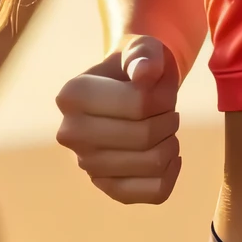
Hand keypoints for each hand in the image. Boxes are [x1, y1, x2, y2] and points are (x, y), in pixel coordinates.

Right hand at [54, 36, 181, 202]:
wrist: (129, 89)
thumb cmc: (136, 66)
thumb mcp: (141, 49)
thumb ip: (144, 55)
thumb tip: (144, 73)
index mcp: (72, 95)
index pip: (139, 104)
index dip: (164, 96)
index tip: (161, 90)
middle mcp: (70, 133)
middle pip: (145, 136)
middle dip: (169, 120)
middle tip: (168, 111)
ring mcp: (86, 164)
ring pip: (152, 164)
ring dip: (171, 144)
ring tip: (165, 129)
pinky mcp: (106, 187)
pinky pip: (154, 192)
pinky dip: (171, 174)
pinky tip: (169, 155)